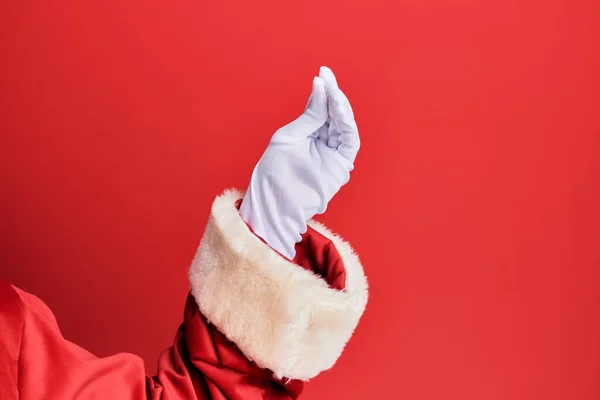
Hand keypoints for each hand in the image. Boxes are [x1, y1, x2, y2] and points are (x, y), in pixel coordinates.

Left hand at [240, 66, 359, 258]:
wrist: (274, 201)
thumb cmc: (275, 172)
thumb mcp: (289, 136)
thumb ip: (309, 116)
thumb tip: (321, 89)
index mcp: (309, 133)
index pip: (320, 107)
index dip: (323, 90)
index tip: (323, 73)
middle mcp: (323, 141)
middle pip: (334, 113)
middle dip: (333, 94)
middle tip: (328, 77)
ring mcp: (333, 153)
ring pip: (344, 124)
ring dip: (341, 107)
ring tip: (334, 92)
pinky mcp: (341, 165)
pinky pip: (350, 140)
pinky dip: (347, 123)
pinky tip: (338, 108)